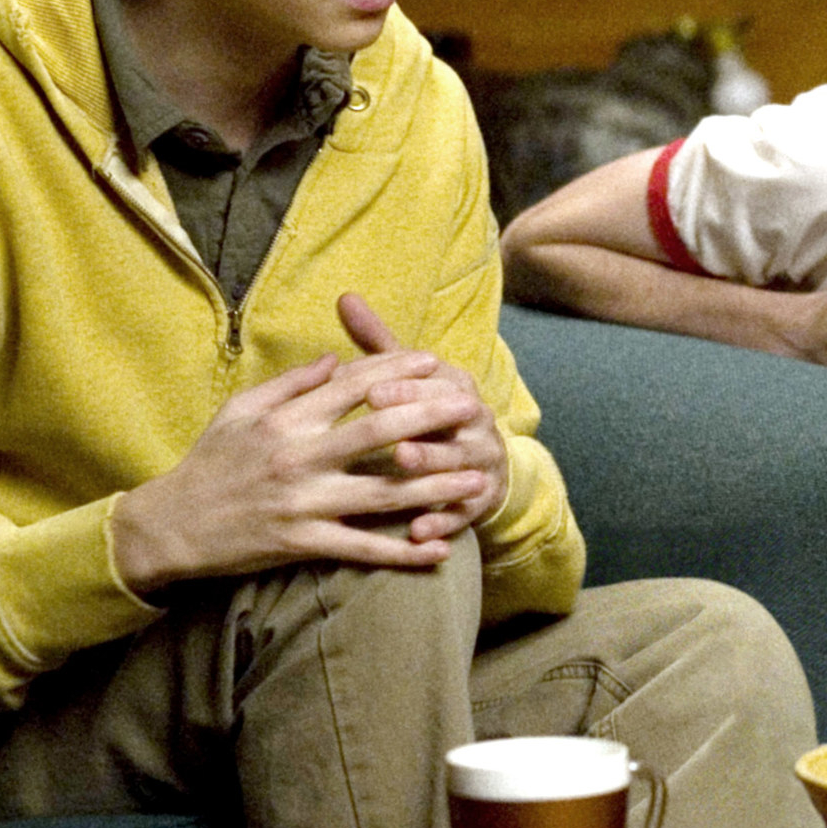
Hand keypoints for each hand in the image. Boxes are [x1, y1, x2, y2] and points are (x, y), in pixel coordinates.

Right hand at [109, 336, 493, 593]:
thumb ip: (292, 383)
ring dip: (434, 487)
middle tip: (473, 408)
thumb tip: (337, 357)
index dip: (398, 371)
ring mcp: (303, 503)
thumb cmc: (209, 461)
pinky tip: (439, 551)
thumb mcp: (241, 409)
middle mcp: (298, 457)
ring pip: (381, 494)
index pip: (353, 386)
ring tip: (477, 479)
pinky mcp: (301, 543)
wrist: (171, 524)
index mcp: (286, 419)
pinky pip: (361, 549)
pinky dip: (402, 552)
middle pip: (379, 432)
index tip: (435, 362)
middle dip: (431, 417)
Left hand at [337, 293, 508, 543]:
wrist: (482, 464)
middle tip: (386, 426)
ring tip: (402, 464)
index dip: (406, 387)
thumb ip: (378, 344)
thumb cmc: (428, 414)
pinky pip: (464, 513)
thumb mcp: (408, 378)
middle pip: (452, 419)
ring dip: (432, 465)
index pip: (436, 381)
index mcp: (456, 387)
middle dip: (419, 421)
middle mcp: (476, 421)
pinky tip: (418, 531)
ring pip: (458, 464)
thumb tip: (344, 296)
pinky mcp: (480, 501)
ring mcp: (480, 462)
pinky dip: (443, 521)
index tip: (373, 392)